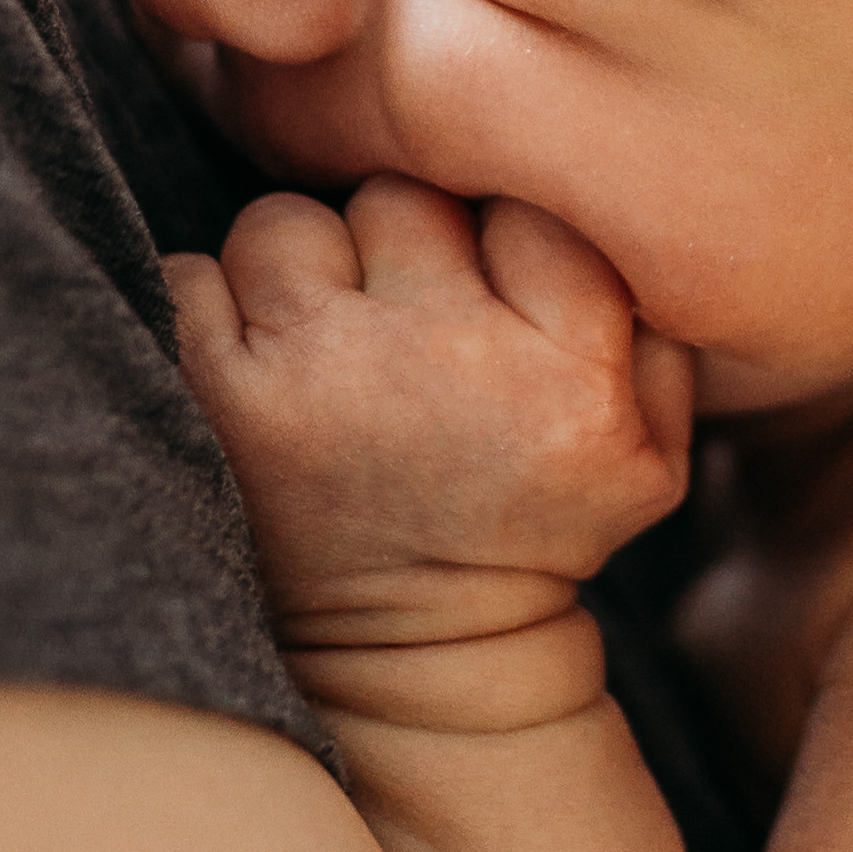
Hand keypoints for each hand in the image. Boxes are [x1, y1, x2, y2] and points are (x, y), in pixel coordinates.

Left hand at [164, 174, 691, 648]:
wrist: (414, 656)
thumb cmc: (537, 528)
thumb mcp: (659, 455)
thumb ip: (662, 323)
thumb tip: (603, 195)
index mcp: (572, 380)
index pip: (524, 205)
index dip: (495, 237)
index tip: (486, 296)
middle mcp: (449, 367)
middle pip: (399, 198)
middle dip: (389, 248)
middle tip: (397, 328)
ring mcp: (320, 380)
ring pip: (285, 223)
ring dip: (293, 273)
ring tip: (320, 352)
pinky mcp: (220, 401)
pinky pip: (190, 276)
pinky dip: (207, 312)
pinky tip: (250, 371)